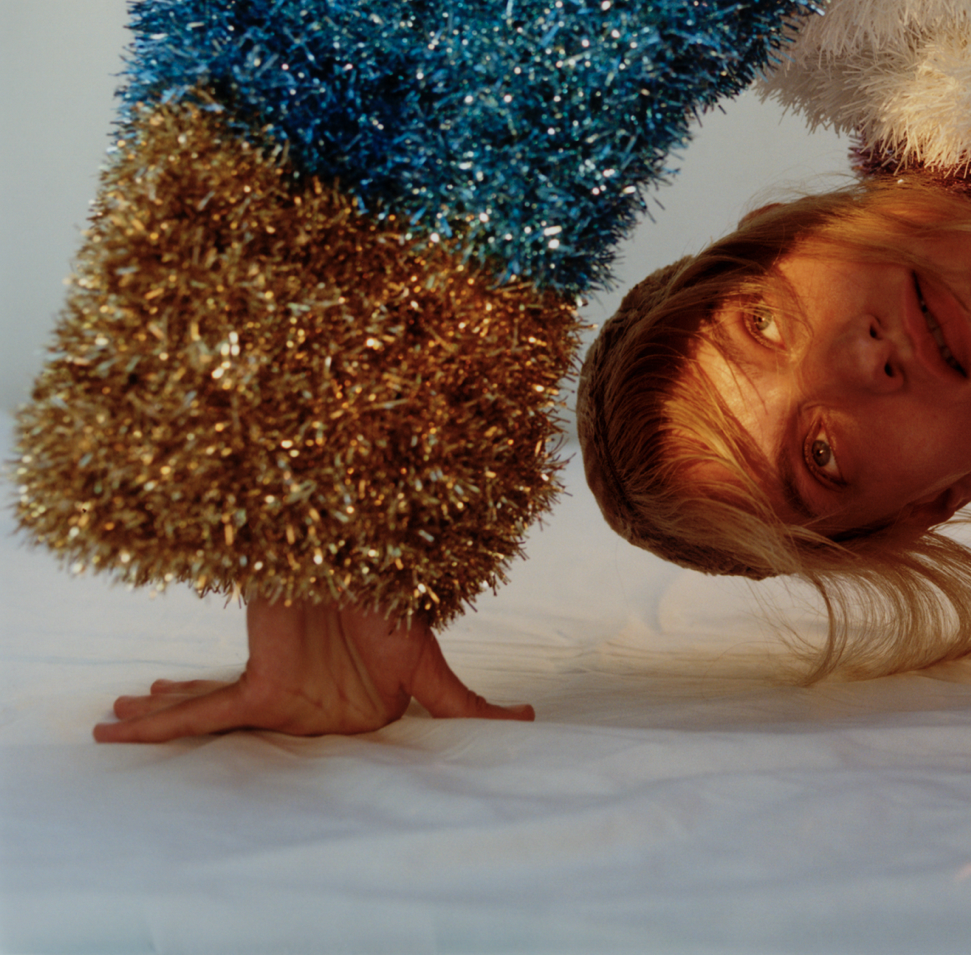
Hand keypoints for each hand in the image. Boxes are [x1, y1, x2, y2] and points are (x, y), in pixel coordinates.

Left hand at [94, 600, 533, 741]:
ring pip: (209, 713)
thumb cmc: (403, 608)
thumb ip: (468, 705)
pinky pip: (207, 715)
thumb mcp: (431, 666)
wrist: (373, 563)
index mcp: (349, 700)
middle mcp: (306, 697)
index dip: (274, 720)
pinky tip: (117, 729)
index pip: (309, 722)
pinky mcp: (263, 684)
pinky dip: (163, 726)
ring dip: (163, 713)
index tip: (248, 718)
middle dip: (186, 707)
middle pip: (240, 715)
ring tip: (116, 714)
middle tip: (132, 713)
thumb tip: (532, 723)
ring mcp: (280, 688)